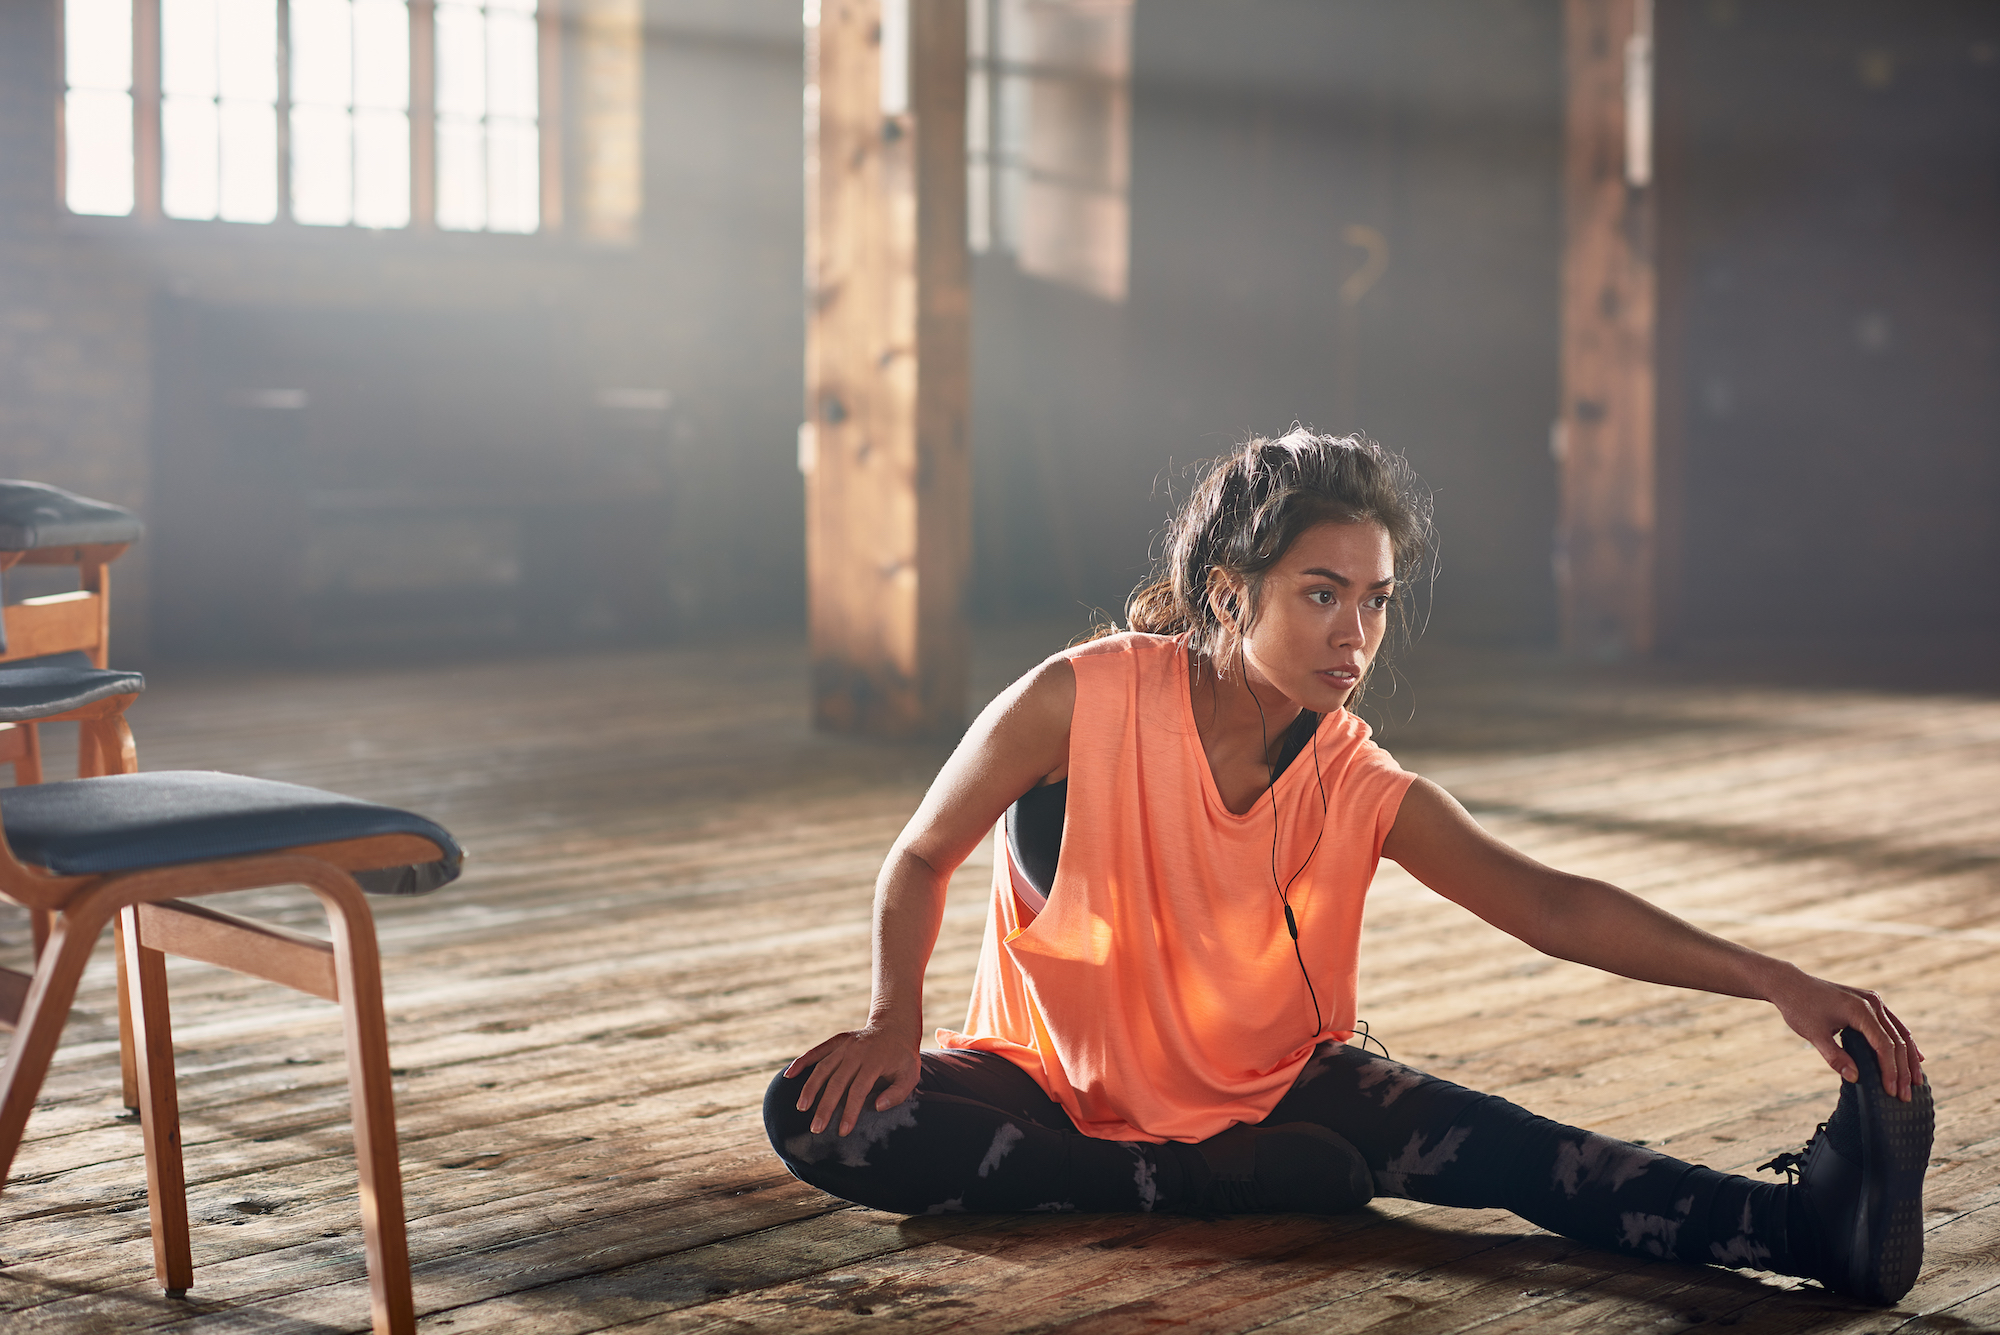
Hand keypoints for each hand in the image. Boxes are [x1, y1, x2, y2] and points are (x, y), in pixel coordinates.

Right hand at [784, 1025, 921, 1135]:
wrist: (895, 1027)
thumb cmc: (903, 1058)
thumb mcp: (910, 1076)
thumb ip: (897, 1093)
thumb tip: (877, 1107)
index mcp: (875, 1062)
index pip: (859, 1090)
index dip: (850, 1112)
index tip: (842, 1131)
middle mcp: (857, 1052)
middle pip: (837, 1081)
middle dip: (825, 1106)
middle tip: (816, 1128)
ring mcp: (845, 1045)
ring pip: (823, 1067)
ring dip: (810, 1087)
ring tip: (801, 1108)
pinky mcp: (837, 1041)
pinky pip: (817, 1051)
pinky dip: (802, 1062)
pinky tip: (789, 1076)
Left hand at [1767, 969, 1924, 1100]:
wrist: (1790, 984)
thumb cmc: (1799, 1008)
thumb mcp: (1814, 1034)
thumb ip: (1835, 1056)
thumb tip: (1855, 1079)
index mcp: (1860, 1010)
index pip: (1884, 1045)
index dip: (1890, 1071)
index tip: (1892, 1091)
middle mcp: (1872, 1003)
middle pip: (1897, 1041)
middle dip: (1902, 1070)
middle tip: (1906, 1095)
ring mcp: (1873, 1001)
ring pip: (1900, 1032)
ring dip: (1909, 1058)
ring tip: (1916, 1082)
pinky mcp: (1870, 1002)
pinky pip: (1892, 1025)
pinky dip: (1903, 1043)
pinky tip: (1914, 1057)